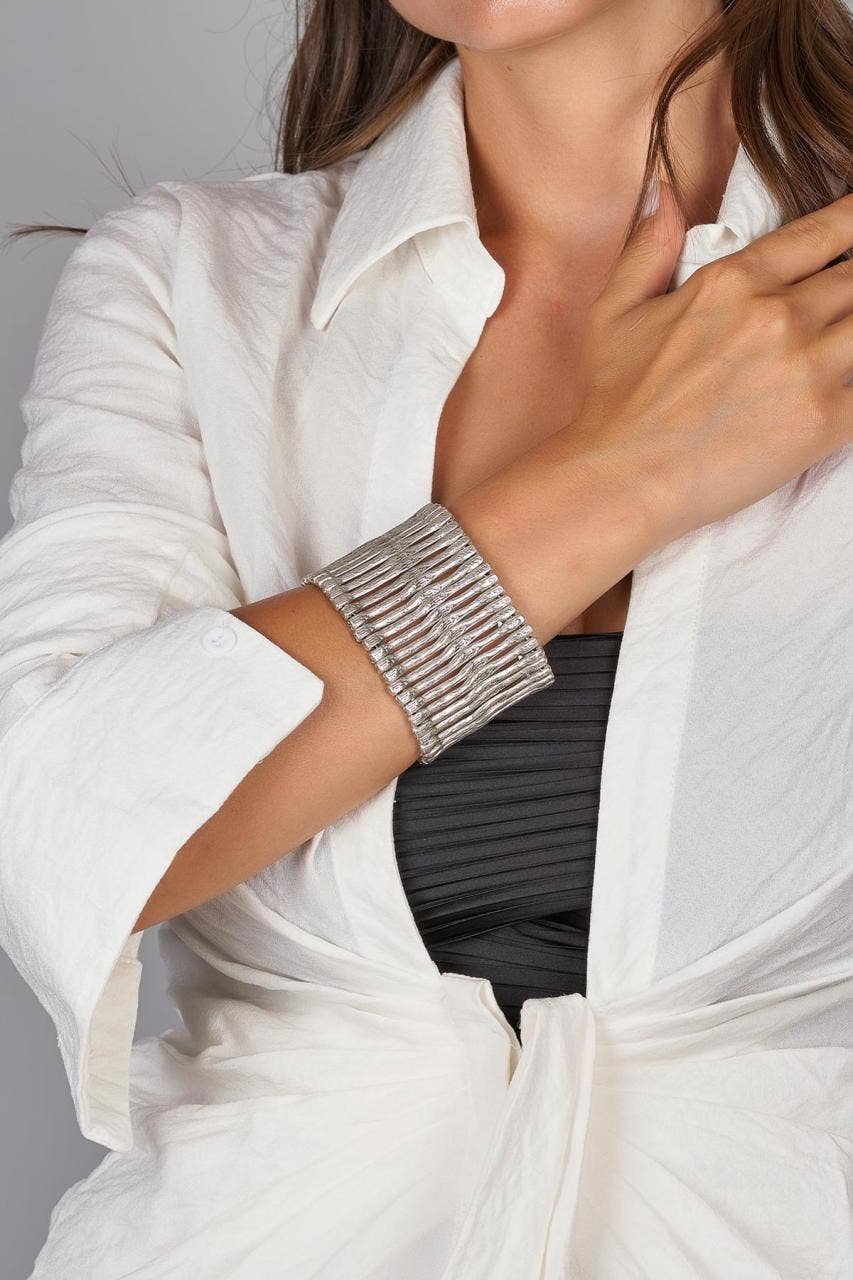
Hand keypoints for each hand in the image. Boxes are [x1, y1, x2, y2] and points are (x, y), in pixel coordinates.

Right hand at [565, 182, 852, 544]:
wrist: (621, 479)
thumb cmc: (613, 405)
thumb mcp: (614, 312)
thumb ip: (650, 247)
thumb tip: (666, 193)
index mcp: (733, 283)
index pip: (823, 233)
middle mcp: (777, 315)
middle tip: (848, 300)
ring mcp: (805, 368)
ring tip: (847, 343)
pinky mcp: (822, 422)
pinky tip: (851, 386)